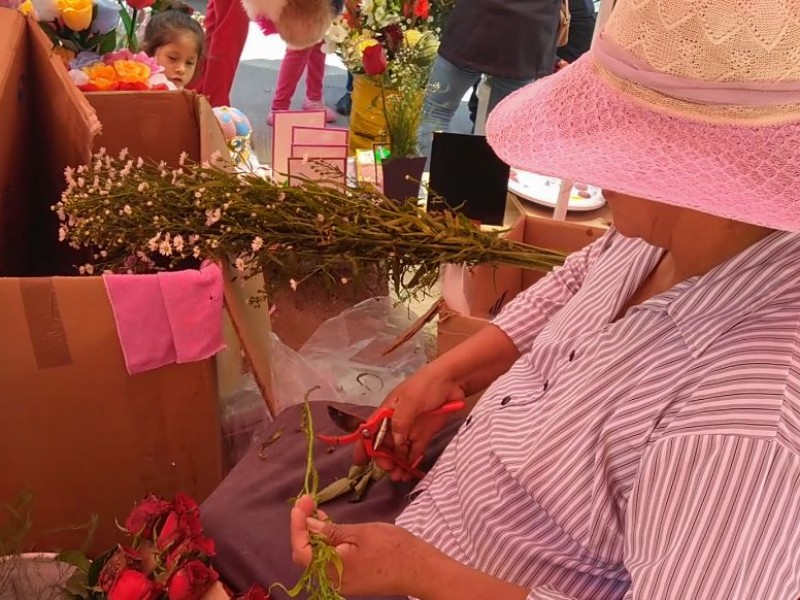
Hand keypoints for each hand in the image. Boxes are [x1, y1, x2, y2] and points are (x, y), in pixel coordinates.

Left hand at [289, 495, 429, 597]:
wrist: (420, 569)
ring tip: (317, 509)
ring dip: (315, 533)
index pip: (301, 549)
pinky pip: (331, 560)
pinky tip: (330, 525)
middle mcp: (333, 580)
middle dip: (304, 526)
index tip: (302, 503)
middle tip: (308, 502)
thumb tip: (307, 523)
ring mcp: (342, 581)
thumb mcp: (359, 533)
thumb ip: (330, 531)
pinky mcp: (352, 578)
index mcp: (332, 570)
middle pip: (307, 554)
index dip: (297, 525)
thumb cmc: (392, 548)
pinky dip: (327, 541)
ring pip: (319, 556)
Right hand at [357, 363, 465, 481]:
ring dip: (397, 464)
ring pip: (399, 451)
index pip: (370, 430)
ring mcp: (410, 429)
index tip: (359, 462)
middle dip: (384, 459)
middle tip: (389, 470)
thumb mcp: (410, 400)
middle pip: (384, 445)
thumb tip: (396, 443)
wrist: (452, 381)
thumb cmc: (426, 386)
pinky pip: (415, 451)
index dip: (363, 446)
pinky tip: (410, 473)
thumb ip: (401, 422)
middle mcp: (396, 422)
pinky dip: (411, 462)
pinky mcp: (424, 434)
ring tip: (399, 477)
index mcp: (387, 412)